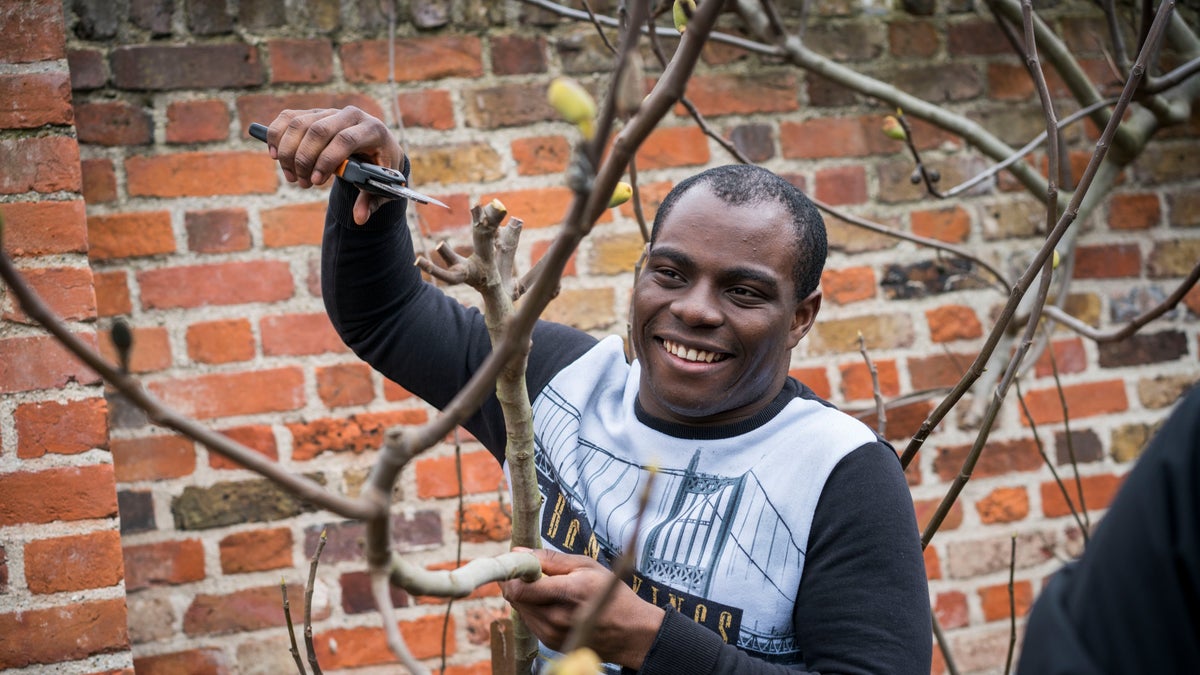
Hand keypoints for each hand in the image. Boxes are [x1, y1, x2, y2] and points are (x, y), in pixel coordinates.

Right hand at [263, 107, 403, 224]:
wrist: (378, 144)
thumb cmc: (380, 165)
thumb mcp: (382, 184)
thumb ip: (371, 200)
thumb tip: (360, 218)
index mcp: (372, 130)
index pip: (345, 139)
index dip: (327, 160)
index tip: (317, 182)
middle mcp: (351, 115)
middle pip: (318, 130)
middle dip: (304, 159)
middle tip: (302, 183)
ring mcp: (330, 112)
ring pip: (299, 124)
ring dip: (289, 153)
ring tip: (293, 177)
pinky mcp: (314, 113)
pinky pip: (288, 118)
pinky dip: (277, 135)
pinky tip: (276, 155)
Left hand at [499, 548, 665, 669]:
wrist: (629, 632)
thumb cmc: (612, 594)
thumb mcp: (587, 566)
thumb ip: (550, 559)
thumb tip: (519, 551)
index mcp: (568, 593)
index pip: (520, 589)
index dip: (512, 573)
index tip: (518, 563)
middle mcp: (556, 618)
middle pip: (515, 598)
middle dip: (519, 582)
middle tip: (535, 572)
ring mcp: (552, 634)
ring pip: (521, 610)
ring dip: (527, 596)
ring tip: (551, 589)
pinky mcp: (550, 643)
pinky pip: (530, 621)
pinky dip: (535, 609)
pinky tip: (555, 604)